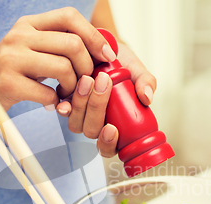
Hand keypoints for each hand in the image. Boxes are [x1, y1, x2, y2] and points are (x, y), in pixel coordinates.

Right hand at [0, 7, 116, 111]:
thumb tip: (100, 49)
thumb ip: (57, 44)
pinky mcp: (9, 82)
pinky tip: (51, 103)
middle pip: (73, 44)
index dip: (94, 36)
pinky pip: (48, 92)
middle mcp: (19, 35)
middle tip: (84, 82)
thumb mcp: (31, 49)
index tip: (106, 56)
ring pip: (64, 68)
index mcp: (29, 24)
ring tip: (66, 94)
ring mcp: (12, 58)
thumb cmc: (11, 72)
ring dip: (73, 87)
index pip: (69, 16)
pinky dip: (56, 102)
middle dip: (87, 67)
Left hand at [56, 43, 156, 157]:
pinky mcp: (65, 102)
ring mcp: (79, 115)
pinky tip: (71, 87)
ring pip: (75, 122)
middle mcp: (96, 124)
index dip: (108, 143)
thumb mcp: (137, 71)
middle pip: (91, 131)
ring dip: (81, 103)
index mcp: (116, 126)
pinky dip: (65, 100)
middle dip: (96, 109)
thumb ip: (146, 83)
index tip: (111, 128)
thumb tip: (147, 97)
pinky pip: (62, 108)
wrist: (103, 47)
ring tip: (88, 78)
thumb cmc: (123, 64)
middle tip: (104, 82)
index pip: (109, 148)